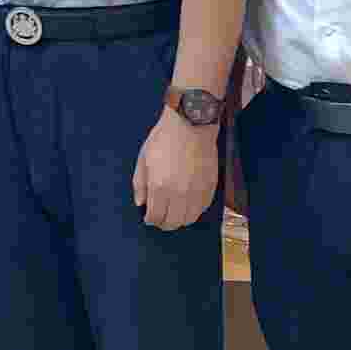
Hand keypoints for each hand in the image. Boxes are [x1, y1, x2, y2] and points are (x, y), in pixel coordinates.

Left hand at [133, 110, 218, 230]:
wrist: (191, 125)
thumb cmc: (164, 138)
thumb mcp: (143, 159)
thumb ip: (140, 184)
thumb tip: (141, 203)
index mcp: (160, 186)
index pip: (156, 216)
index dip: (150, 220)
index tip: (148, 218)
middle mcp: (180, 193)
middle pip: (173, 223)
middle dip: (164, 224)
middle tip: (160, 219)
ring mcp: (197, 192)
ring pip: (189, 219)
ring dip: (180, 220)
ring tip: (173, 213)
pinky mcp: (210, 188)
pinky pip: (202, 209)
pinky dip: (193, 211)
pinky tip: (186, 205)